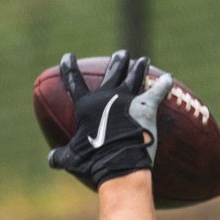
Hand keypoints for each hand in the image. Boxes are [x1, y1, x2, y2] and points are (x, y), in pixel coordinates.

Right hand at [45, 50, 174, 190]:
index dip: (69, 68)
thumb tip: (51, 159)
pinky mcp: (147, 106)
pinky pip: (158, 90)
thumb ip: (60, 156)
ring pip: (135, 76)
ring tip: (143, 61)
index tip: (67, 57)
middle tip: (121, 54)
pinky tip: (168, 78)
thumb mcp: (72, 160)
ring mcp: (128, 99)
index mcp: (86, 106)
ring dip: (139, 67)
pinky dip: (163, 84)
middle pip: (113, 72)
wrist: (120, 165)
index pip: (74, 81)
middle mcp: (107, 96)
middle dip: (117, 61)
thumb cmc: (94, 163)